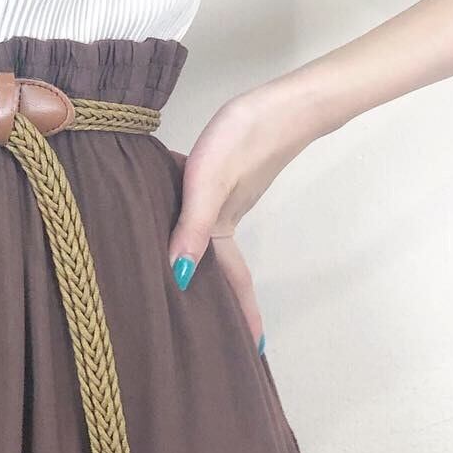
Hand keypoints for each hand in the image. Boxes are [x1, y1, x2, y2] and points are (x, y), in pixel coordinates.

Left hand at [164, 78, 323, 327]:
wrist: (284, 102)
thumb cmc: (246, 139)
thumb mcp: (209, 181)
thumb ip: (193, 226)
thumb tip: (177, 275)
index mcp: (224, 224)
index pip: (231, 280)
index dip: (239, 314)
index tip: (250, 351)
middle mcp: (226, 214)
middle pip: (220, 264)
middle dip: (217, 294)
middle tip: (206, 323)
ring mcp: (229, 194)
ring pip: (208, 234)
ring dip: (200, 255)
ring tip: (181, 270)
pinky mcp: (227, 172)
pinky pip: (202, 208)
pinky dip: (189, 218)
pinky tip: (167, 205)